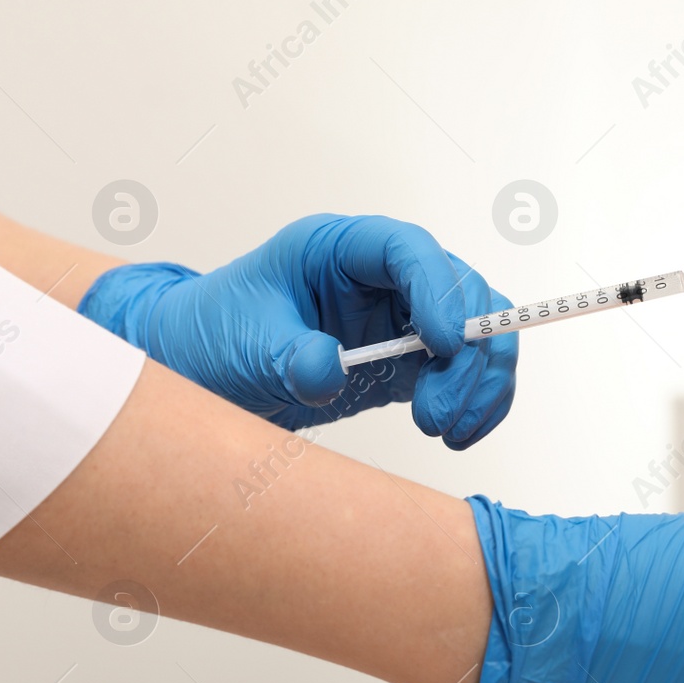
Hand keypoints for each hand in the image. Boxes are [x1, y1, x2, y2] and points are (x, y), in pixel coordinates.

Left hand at [78, 214, 516, 445]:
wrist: (204, 376)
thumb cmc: (214, 336)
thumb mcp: (243, 344)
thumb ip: (288, 356)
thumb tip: (329, 369)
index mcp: (338, 249)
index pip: (407, 250)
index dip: (437, 289)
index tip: (441, 343)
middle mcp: (382, 277)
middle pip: (462, 292)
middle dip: (467, 352)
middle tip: (438, 411)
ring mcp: (403, 318)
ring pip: (479, 333)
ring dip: (479, 383)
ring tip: (446, 430)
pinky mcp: (412, 362)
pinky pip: (468, 372)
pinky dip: (478, 401)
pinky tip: (460, 433)